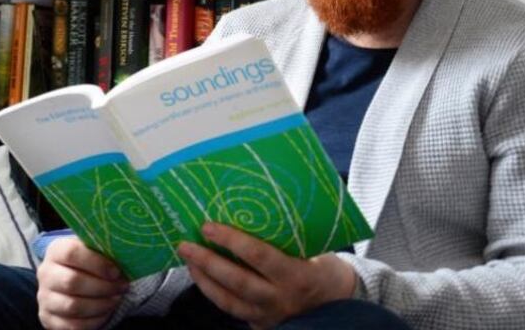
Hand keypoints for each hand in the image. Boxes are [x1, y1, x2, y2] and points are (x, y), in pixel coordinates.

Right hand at [36, 236, 129, 329]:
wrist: (70, 279)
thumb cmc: (88, 263)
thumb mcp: (93, 250)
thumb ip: (104, 251)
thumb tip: (126, 258)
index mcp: (56, 251)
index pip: (72, 253)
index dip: (97, 263)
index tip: (117, 271)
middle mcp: (46, 274)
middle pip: (72, 282)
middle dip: (103, 287)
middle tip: (121, 287)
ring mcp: (45, 298)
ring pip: (73, 306)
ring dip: (101, 304)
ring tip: (116, 299)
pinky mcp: (49, 319)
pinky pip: (73, 325)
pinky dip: (94, 320)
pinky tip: (106, 312)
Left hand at [177, 223, 355, 329]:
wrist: (339, 305)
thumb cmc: (324, 269)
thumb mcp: (314, 251)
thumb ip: (287, 238)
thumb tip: (254, 207)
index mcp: (296, 275)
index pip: (258, 256)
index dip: (231, 240)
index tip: (209, 226)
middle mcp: (280, 299)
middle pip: (236, 280)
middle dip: (207, 261)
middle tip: (186, 244)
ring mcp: (268, 315)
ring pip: (228, 300)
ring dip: (204, 278)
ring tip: (188, 259)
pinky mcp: (260, 324)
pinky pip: (231, 310)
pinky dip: (213, 293)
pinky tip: (202, 277)